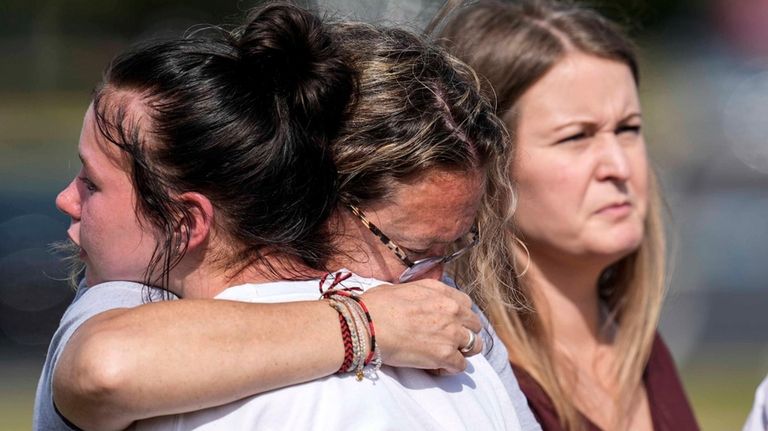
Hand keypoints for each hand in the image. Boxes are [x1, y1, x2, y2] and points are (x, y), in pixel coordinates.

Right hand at [361, 279, 482, 373]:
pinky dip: (450, 369)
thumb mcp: (399, 288)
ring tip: (447, 356)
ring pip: (474, 346)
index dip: (459, 315)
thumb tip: (410, 299)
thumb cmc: (375, 306)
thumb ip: (416, 293)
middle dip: (464, 333)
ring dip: (463, 351)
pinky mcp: (445, 355)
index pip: (465, 303)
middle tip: (448, 341)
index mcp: (440, 291)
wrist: (367, 325)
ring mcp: (451, 333)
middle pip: (474, 324)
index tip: (449, 323)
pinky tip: (437, 368)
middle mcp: (451, 310)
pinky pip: (461, 366)